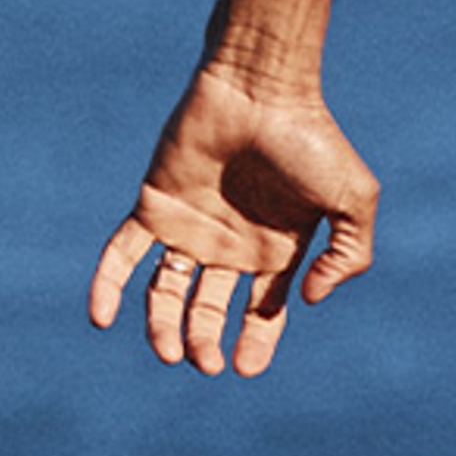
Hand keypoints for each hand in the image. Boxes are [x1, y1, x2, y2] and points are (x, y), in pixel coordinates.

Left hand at [88, 64, 378, 375]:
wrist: (261, 88)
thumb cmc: (312, 139)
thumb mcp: (354, 202)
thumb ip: (349, 256)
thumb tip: (308, 299)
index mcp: (276, 249)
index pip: (262, 312)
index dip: (255, 344)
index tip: (244, 368)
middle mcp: (230, 245)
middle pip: (209, 309)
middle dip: (205, 341)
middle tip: (203, 362)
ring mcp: (190, 226)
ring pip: (166, 291)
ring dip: (162, 326)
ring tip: (167, 353)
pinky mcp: (154, 205)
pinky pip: (123, 253)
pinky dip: (108, 285)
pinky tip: (100, 318)